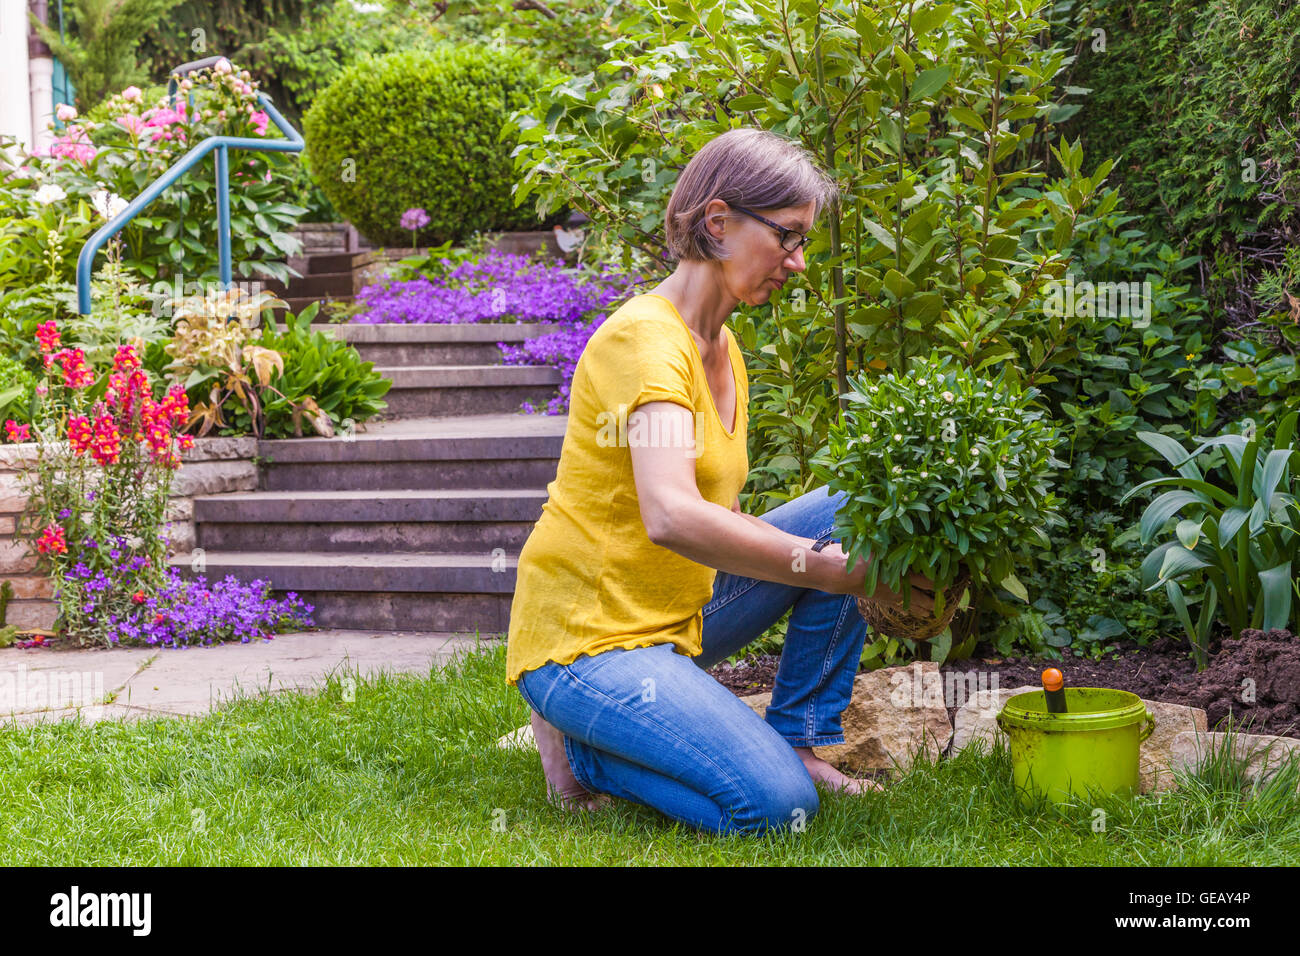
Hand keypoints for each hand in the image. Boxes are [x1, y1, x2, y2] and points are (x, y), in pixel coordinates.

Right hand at [819, 542, 937, 614]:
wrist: (842, 576)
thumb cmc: (861, 558)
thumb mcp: (879, 546)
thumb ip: (893, 542)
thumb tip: (907, 531)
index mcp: (902, 574)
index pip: (926, 581)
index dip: (939, 583)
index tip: (949, 584)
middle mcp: (899, 587)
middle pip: (922, 597)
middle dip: (933, 600)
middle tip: (944, 602)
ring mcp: (890, 596)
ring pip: (911, 606)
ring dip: (922, 609)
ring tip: (930, 614)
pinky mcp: (881, 600)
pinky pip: (897, 607)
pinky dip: (906, 610)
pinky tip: (909, 612)